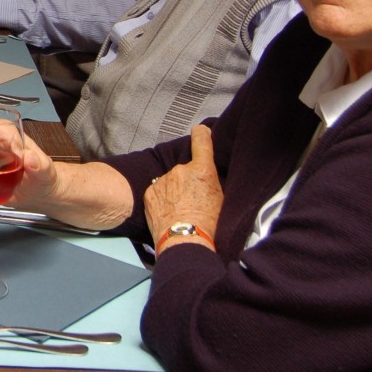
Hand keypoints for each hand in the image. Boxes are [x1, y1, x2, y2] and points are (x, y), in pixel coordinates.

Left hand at [144, 125, 223, 247]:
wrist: (184, 240)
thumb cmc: (208, 225)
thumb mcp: (221, 200)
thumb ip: (211, 182)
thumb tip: (208, 177)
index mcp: (202, 170)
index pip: (202, 141)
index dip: (202, 134)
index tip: (200, 131)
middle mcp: (181, 170)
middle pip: (185, 170)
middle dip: (188, 181)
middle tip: (193, 201)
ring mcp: (163, 180)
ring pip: (170, 182)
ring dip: (174, 191)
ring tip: (181, 211)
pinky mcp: (150, 191)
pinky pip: (158, 191)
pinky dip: (162, 199)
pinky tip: (169, 213)